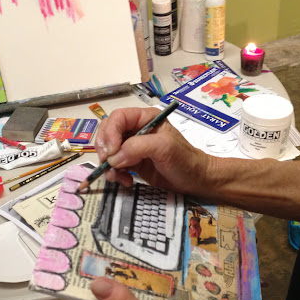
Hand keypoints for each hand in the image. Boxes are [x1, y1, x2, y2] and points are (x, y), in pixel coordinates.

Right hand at [95, 107, 213, 194]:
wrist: (195, 180)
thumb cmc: (185, 160)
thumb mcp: (164, 148)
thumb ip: (137, 147)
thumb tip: (113, 158)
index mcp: (145, 118)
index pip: (118, 118)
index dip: (110, 133)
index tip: (111, 152)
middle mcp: (136, 129)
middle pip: (108, 133)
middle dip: (105, 149)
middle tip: (108, 165)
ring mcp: (132, 147)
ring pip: (108, 151)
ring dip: (109, 165)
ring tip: (119, 177)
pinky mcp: (131, 162)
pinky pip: (114, 165)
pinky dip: (115, 174)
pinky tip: (125, 181)